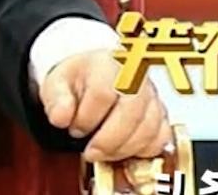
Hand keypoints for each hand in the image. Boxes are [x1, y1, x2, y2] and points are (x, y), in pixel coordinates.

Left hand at [39, 50, 170, 163]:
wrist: (94, 76)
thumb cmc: (78, 80)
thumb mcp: (57, 85)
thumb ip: (56, 100)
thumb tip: (61, 118)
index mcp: (106, 64)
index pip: (102, 93)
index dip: (87, 119)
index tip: (75, 130)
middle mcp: (135, 77)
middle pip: (132, 111)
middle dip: (109, 140)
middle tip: (92, 152)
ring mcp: (152, 95)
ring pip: (149, 127)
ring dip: (124, 148)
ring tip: (104, 153)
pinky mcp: (161, 114)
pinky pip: (161, 137)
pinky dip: (143, 151)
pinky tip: (124, 150)